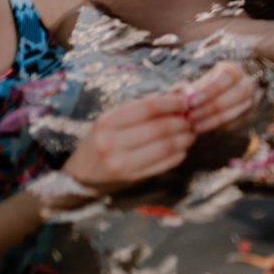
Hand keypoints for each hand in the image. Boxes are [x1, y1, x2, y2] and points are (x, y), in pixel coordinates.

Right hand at [64, 94, 195, 192]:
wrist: (81, 174)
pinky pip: (164, 164)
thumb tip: (178, 95)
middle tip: (191, 119)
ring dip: (185, 138)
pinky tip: (182, 149)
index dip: (173, 102)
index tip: (185, 102)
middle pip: (160, 127)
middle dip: (182, 122)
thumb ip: (143, 108)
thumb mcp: (112, 119)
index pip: (149, 107)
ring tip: (190, 134)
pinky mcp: (132, 178)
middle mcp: (112, 142)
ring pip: (166, 146)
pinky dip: (178, 155)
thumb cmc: (101, 140)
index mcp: (107, 122)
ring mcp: (122, 162)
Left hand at [180, 62, 254, 133]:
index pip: (226, 76)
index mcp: (233, 69)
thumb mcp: (195, 85)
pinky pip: (235, 122)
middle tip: (192, 115)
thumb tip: (188, 96)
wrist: (213, 100)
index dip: (210, 90)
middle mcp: (247, 82)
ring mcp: (250, 99)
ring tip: (194, 124)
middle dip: (212, 106)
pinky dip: (216, 126)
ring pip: (238, 109)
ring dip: (213, 118)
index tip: (192, 102)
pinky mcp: (248, 115)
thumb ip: (189, 89)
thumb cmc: (202, 90)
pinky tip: (201, 128)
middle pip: (238, 92)